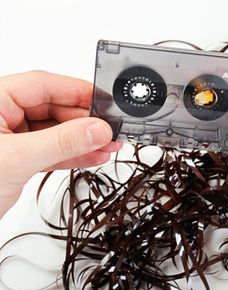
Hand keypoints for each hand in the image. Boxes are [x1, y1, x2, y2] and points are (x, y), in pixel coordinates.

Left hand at [0, 71, 119, 217]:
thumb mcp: (16, 159)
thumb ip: (61, 142)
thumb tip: (96, 128)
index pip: (42, 85)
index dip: (77, 91)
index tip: (104, 102)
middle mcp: (1, 116)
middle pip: (53, 108)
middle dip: (84, 121)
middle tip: (111, 130)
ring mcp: (10, 139)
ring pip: (55, 132)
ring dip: (83, 140)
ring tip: (109, 145)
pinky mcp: (17, 160)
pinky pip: (51, 151)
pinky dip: (73, 155)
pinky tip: (93, 156)